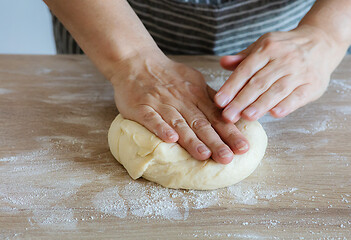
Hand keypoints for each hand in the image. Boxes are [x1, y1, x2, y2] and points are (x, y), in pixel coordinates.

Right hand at [110, 50, 249, 163]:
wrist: (136, 60)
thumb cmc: (168, 74)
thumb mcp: (194, 80)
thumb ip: (209, 98)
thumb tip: (229, 114)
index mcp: (196, 94)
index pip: (216, 116)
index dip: (230, 132)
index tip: (243, 148)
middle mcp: (182, 100)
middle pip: (201, 123)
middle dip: (216, 141)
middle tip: (227, 158)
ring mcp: (161, 103)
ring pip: (179, 123)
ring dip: (191, 139)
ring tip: (203, 154)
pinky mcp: (142, 107)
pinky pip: (152, 119)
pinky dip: (161, 128)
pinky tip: (170, 139)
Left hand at [214, 25, 342, 121]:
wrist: (321, 42)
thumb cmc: (284, 48)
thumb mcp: (263, 46)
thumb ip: (243, 58)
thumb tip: (223, 63)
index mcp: (268, 48)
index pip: (246, 70)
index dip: (231, 86)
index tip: (219, 101)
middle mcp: (284, 59)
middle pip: (259, 82)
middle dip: (241, 100)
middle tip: (228, 116)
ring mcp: (300, 72)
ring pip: (277, 90)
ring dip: (261, 104)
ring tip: (247, 116)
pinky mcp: (313, 84)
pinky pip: (298, 96)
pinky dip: (286, 105)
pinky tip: (274, 114)